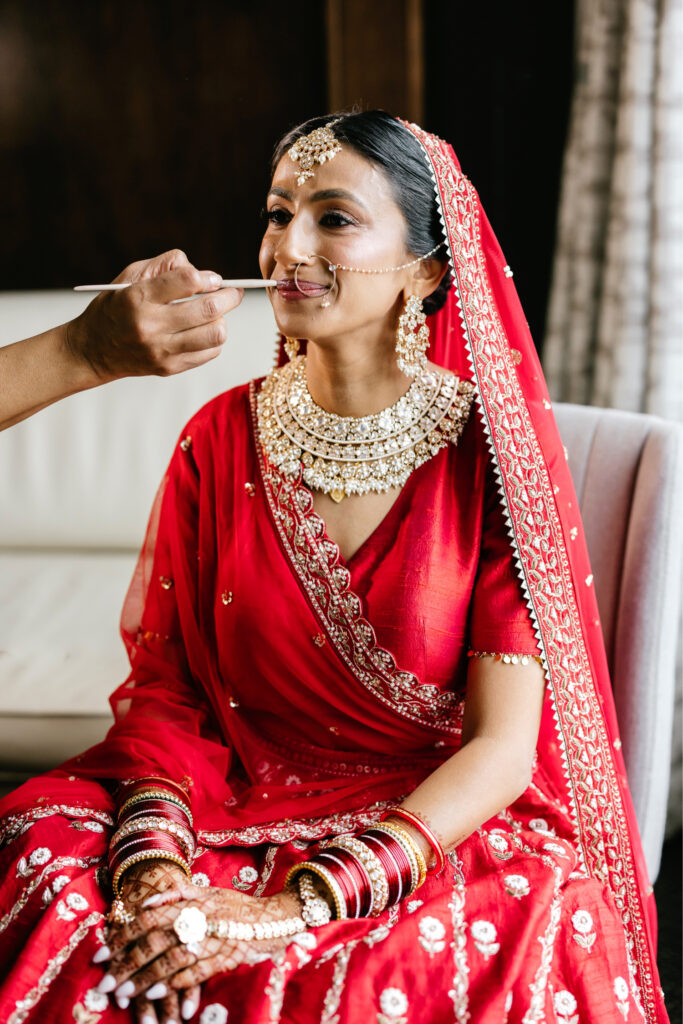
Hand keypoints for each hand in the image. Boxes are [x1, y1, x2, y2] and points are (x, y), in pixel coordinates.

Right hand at [65, 249, 242, 379]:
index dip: (208, 277)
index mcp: (139, 297)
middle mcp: (151, 325)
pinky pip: (210, 352)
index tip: (213, 279)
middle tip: (234, 293)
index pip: (187, 280)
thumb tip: (206, 275)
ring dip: (222, 320)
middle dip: (230, 297)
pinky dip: (213, 339)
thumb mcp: (130, 277)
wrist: (92, 350)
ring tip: (214, 315)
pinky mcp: (169, 368)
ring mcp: (161, 350)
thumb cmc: (115, 307)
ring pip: (215, 334)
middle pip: (209, 309)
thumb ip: (166, 267)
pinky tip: (201, 331)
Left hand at [96, 882, 303, 1021]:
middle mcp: (198, 918)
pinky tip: (158, 993)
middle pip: (155, 941)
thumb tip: (146, 903)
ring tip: (124, 994)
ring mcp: (212, 939)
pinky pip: (196, 972)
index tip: (100, 955)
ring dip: (145, 978)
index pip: (148, 918)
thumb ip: (177, 894)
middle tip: (105, 982)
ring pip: (172, 959)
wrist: (275, 918)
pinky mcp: (226, 958)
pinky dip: (175, 983)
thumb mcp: (207, 891)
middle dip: (127, 963)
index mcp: (190, 901)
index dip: (122, 936)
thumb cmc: (236, 906)